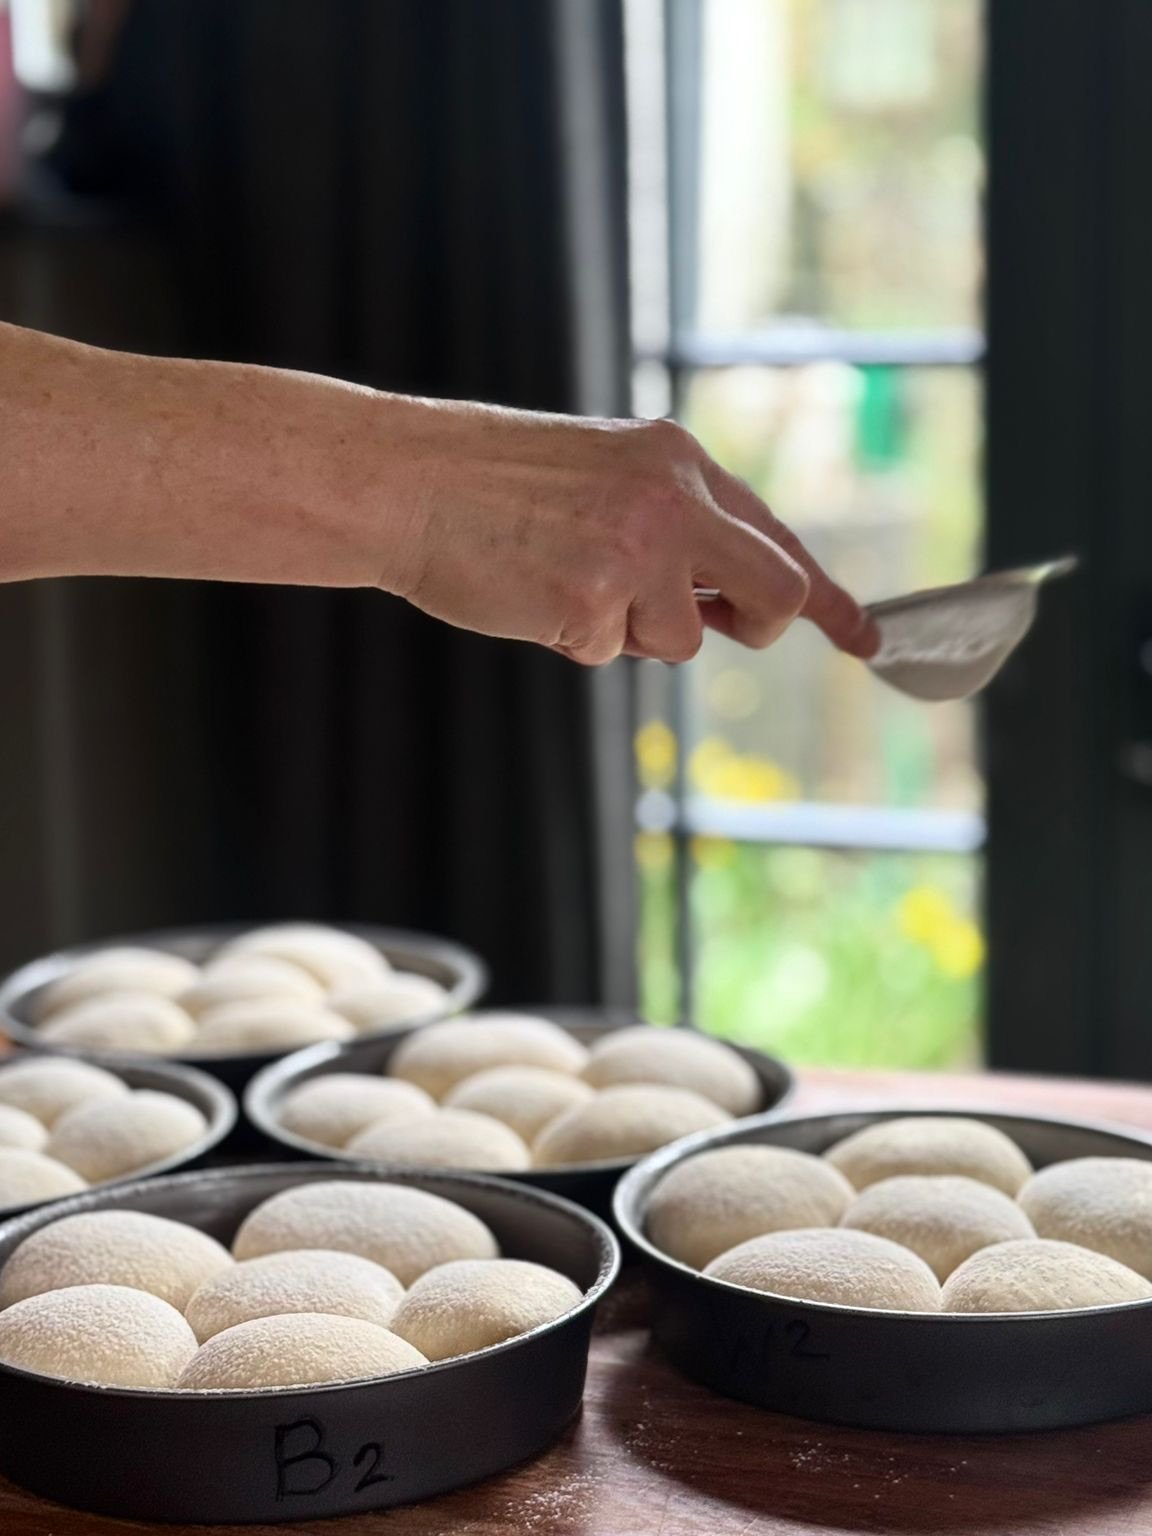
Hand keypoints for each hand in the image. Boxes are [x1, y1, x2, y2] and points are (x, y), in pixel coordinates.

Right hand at [383, 401, 878, 665]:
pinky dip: (574, 638)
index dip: (826, 596)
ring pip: (683, 639)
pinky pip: (611, 652)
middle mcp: (673, 498)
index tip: (867, 636)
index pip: (775, 533)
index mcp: (677, 459)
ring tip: (561, 580)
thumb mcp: (602, 476)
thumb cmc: (491, 486)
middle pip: (776, 592)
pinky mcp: (594, 599)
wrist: (406, 481)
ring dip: (630, 632)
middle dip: (751, 624)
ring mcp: (638, 549)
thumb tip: (725, 597)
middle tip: (691, 620)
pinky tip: (532, 592)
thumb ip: (673, 523)